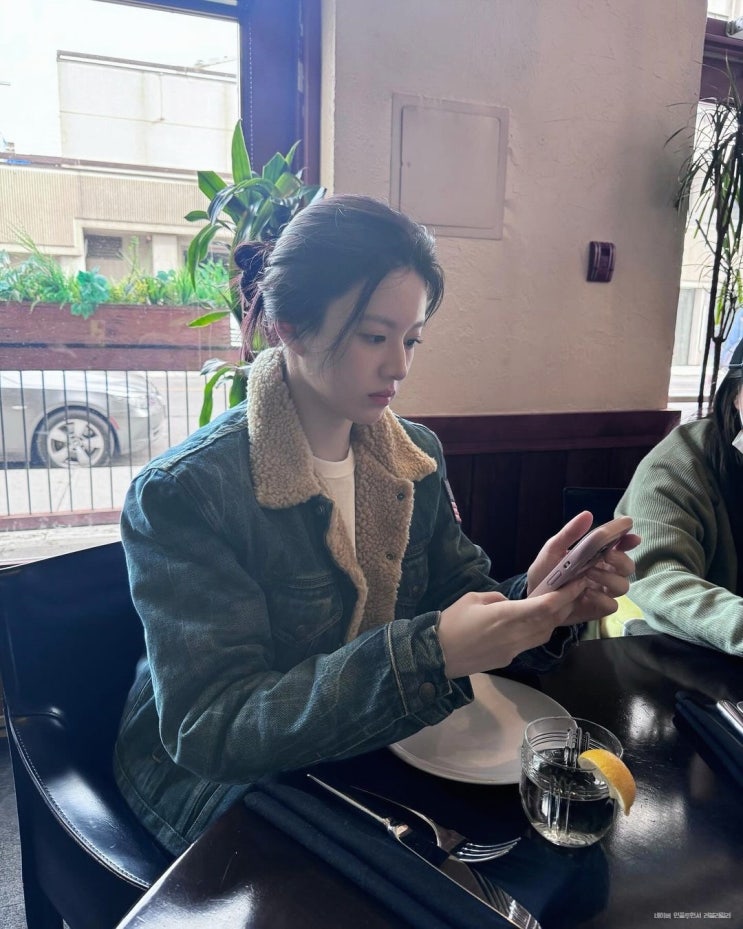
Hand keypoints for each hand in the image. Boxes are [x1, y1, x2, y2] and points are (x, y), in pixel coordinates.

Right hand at [437, 581, 589, 678]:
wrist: (436, 656)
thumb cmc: (451, 623)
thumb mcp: (472, 599)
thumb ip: (496, 599)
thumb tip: (509, 603)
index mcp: (507, 616)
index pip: (545, 606)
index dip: (565, 595)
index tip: (578, 583)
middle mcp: (516, 634)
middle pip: (551, 621)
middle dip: (566, 606)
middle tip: (574, 591)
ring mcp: (514, 650)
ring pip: (544, 634)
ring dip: (554, 620)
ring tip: (558, 606)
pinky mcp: (508, 659)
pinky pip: (531, 643)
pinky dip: (538, 631)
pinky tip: (534, 623)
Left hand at [527, 511, 639, 623]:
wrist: (533, 599)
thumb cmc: (546, 572)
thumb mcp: (553, 550)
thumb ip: (569, 533)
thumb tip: (587, 514)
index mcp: (597, 555)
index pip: (621, 546)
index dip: (629, 540)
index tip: (631, 536)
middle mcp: (605, 573)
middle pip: (628, 567)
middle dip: (621, 559)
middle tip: (607, 555)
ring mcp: (603, 591)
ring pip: (623, 586)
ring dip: (608, 578)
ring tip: (587, 573)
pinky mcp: (598, 608)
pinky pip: (611, 605)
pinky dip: (602, 598)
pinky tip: (585, 592)